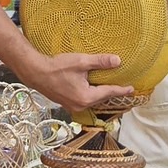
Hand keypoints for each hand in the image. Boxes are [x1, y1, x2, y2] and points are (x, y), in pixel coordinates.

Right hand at [19, 52, 133, 113]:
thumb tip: (117, 61)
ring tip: (109, 88)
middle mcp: (80, 105)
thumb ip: (100, 62)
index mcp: (86, 97)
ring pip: (92, 100)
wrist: (36, 72)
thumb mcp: (81, 62)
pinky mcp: (66, 103)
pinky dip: (90, 95)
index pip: (109, 93)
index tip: (131, 90)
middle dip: (111, 93)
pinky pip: (83, 100)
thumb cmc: (57, 67)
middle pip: (101, 99)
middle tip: (123, 89)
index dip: (121, 90)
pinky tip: (92, 88)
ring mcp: (72, 106)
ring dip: (100, 94)